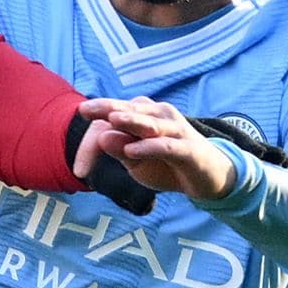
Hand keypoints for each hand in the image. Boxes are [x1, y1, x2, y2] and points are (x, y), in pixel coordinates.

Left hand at [77, 96, 238, 199]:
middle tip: (83, 111)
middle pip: (127, 110)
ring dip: (131, 120)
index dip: (92, 141)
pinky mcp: (188, 149)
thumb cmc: (168, 165)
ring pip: (149, 122)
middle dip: (104, 111)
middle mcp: (159, 116)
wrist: (208, 177)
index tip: (80, 170)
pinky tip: (132, 151)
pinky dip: (150, 147)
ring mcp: (175, 130)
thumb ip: (119, 151)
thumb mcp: (137, 163)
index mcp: (143, 116)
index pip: (111, 119)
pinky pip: (167, 146)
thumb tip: (102, 137)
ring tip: (112, 119)